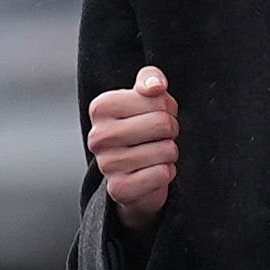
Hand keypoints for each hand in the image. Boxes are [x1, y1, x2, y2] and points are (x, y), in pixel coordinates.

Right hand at [86, 66, 179, 232]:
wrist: (134, 172)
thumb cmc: (142, 126)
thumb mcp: (146, 97)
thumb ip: (151, 79)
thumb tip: (155, 86)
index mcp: (102, 107)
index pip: (157, 98)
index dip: (168, 107)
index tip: (158, 114)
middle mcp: (98, 136)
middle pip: (163, 123)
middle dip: (172, 129)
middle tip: (162, 135)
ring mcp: (106, 164)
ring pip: (166, 149)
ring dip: (171, 152)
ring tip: (158, 152)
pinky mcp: (119, 189)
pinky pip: (161, 174)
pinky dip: (167, 172)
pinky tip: (156, 171)